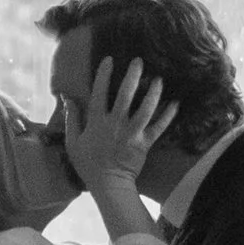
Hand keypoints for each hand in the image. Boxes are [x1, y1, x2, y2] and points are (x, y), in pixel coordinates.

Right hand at [61, 56, 176, 195]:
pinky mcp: (145, 143)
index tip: (110, 59)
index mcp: (97, 122)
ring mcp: (132, 133)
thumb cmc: (88, 164)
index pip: (99, 93)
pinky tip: (175, 103)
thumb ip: (71, 119)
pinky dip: (168, 116)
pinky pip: (159, 127)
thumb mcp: (72, 142)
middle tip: (139, 61)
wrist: (108, 185)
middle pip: (125, 95)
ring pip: (145, 109)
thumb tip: (68, 98)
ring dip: (153, 93)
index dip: (104, 75)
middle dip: (133, 76)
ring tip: (159, 79)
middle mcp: (115, 124)